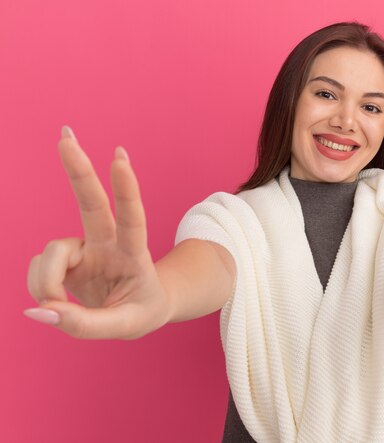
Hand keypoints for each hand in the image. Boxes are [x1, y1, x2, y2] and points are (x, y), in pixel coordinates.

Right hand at [24, 126, 170, 338]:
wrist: (143, 307)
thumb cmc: (142, 311)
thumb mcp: (127, 326)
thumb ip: (84, 324)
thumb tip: (38, 310)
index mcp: (135, 255)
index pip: (132, 219)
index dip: (126, 190)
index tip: (119, 158)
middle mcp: (109, 243)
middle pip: (92, 202)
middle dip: (78, 170)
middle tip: (65, 134)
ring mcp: (87, 247)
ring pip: (52, 251)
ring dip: (46, 280)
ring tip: (56, 306)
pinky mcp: (68, 257)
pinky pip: (40, 267)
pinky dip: (40, 286)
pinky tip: (54, 298)